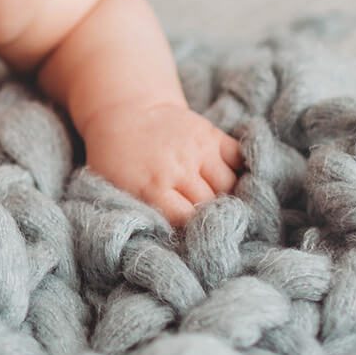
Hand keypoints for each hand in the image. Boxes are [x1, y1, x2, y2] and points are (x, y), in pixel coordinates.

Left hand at [83, 102, 243, 229]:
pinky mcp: (211, 133)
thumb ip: (137, 213)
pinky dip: (242, 171)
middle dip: (212, 218)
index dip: (193, 233)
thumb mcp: (114, 188)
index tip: (195, 240)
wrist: (124, 111)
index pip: (187, 221)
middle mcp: (178, 169)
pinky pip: (238, 157)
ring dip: (228, 197)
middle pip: (211, 205)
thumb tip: (161, 243)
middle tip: (213, 227)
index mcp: (152, 187)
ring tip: (222, 207)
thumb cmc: (116, 158)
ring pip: (229, 185)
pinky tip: (236, 182)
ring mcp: (197, 149)